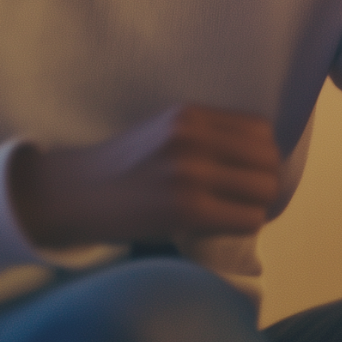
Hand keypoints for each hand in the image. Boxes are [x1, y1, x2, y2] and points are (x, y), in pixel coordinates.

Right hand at [7, 105, 280, 248]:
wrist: (71, 196)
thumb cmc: (122, 167)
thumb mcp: (166, 131)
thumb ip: (210, 134)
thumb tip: (264, 155)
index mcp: (191, 115)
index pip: (262, 130)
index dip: (260, 154)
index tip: (246, 171)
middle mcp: (194, 138)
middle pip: (270, 160)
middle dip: (264, 181)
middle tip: (245, 197)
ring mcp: (191, 173)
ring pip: (265, 190)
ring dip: (257, 205)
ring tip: (235, 212)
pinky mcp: (188, 209)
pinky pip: (247, 219)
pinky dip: (243, 225)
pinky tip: (222, 226)